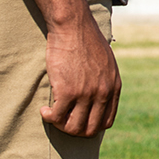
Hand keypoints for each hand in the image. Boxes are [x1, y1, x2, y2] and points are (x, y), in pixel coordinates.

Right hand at [41, 12, 119, 136]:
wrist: (74, 27)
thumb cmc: (86, 41)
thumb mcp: (106, 63)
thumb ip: (105, 82)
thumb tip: (98, 98)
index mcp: (113, 87)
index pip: (106, 121)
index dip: (91, 126)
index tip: (79, 121)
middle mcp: (102, 93)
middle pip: (89, 130)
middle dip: (75, 130)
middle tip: (63, 121)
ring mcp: (85, 94)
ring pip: (72, 127)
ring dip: (60, 125)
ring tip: (53, 115)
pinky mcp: (67, 91)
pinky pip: (57, 117)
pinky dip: (48, 117)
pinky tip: (45, 110)